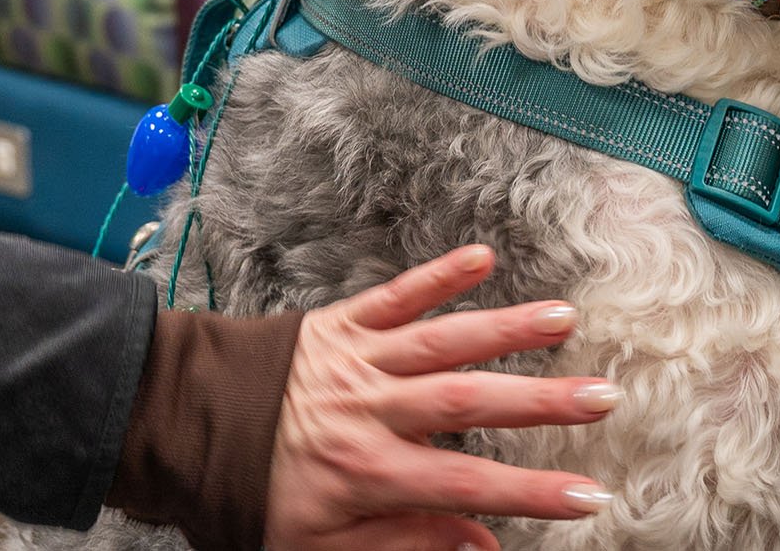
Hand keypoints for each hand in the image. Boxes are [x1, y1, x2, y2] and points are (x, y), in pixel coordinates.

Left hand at [266, 246, 617, 550]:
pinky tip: (481, 258)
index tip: (587, 495)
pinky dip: (438, 275)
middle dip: (541, 400)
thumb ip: (401, 544)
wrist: (177, 429)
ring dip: (507, 328)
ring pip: (442, 341)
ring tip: (565, 319)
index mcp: (364, 472)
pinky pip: (396, 296)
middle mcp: (368, 410)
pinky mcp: (339, 323)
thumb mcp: (315, 546)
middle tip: (602, 395)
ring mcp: (356, 359)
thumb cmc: (248, 494)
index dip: (530, 492)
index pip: (464, 485)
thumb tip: (480, 546)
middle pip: (467, 401)